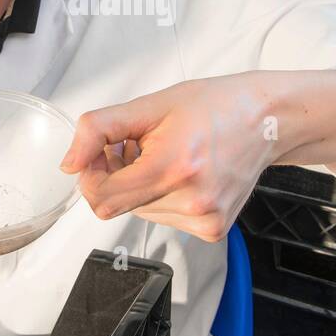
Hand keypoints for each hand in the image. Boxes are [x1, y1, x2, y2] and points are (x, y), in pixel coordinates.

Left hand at [59, 70, 335, 241]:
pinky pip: (165, 218)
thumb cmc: (212, 106)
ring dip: (141, 185)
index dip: (91, 175)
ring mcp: (205, 220)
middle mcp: (191, 201)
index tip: (103, 153)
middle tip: (142, 145)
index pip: (100, 199)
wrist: (267, 120)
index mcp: (172, 166)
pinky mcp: (213, 230)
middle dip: (118, 175)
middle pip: (118, 205)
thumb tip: (69, 165)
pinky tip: (184, 172)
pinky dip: (164, 196)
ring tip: (169, 155)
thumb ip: (99, 130)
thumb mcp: (150, 105)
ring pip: (140, 213)